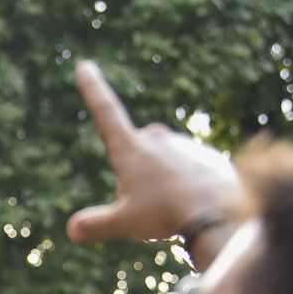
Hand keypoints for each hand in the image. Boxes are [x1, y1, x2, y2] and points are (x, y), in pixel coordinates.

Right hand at [68, 60, 239, 246]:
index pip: (105, 112)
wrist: (219, 212)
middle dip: (136, 173)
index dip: (93, 89)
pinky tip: (194, 204)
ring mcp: (183, 143)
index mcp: (130, 148)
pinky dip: (186, 184)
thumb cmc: (165, 215)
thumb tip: (73, 228)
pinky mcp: (205, 154)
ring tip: (174, 206)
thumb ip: (94, 224)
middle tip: (147, 204)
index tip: (84, 65)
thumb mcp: (123, 223)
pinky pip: (187, 169)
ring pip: (163, 163)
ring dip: (163, 181)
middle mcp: (156, 138)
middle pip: (136, 154)